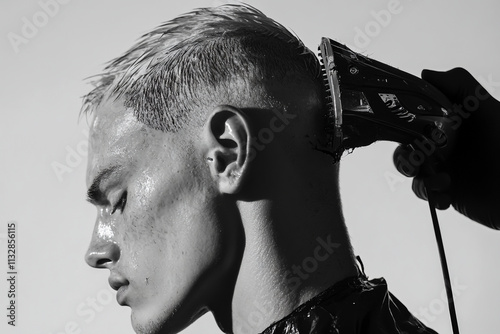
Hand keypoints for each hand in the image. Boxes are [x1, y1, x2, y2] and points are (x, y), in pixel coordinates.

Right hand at [393, 68, 499, 228]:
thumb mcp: (489, 111)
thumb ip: (461, 87)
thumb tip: (425, 74)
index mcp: (451, 121)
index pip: (416, 115)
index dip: (405, 120)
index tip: (405, 126)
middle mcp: (445, 143)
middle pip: (406, 144)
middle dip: (408, 153)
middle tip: (421, 158)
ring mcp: (444, 167)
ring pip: (411, 170)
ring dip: (421, 177)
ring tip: (443, 181)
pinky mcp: (447, 191)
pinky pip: (424, 192)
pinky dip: (432, 195)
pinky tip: (447, 195)